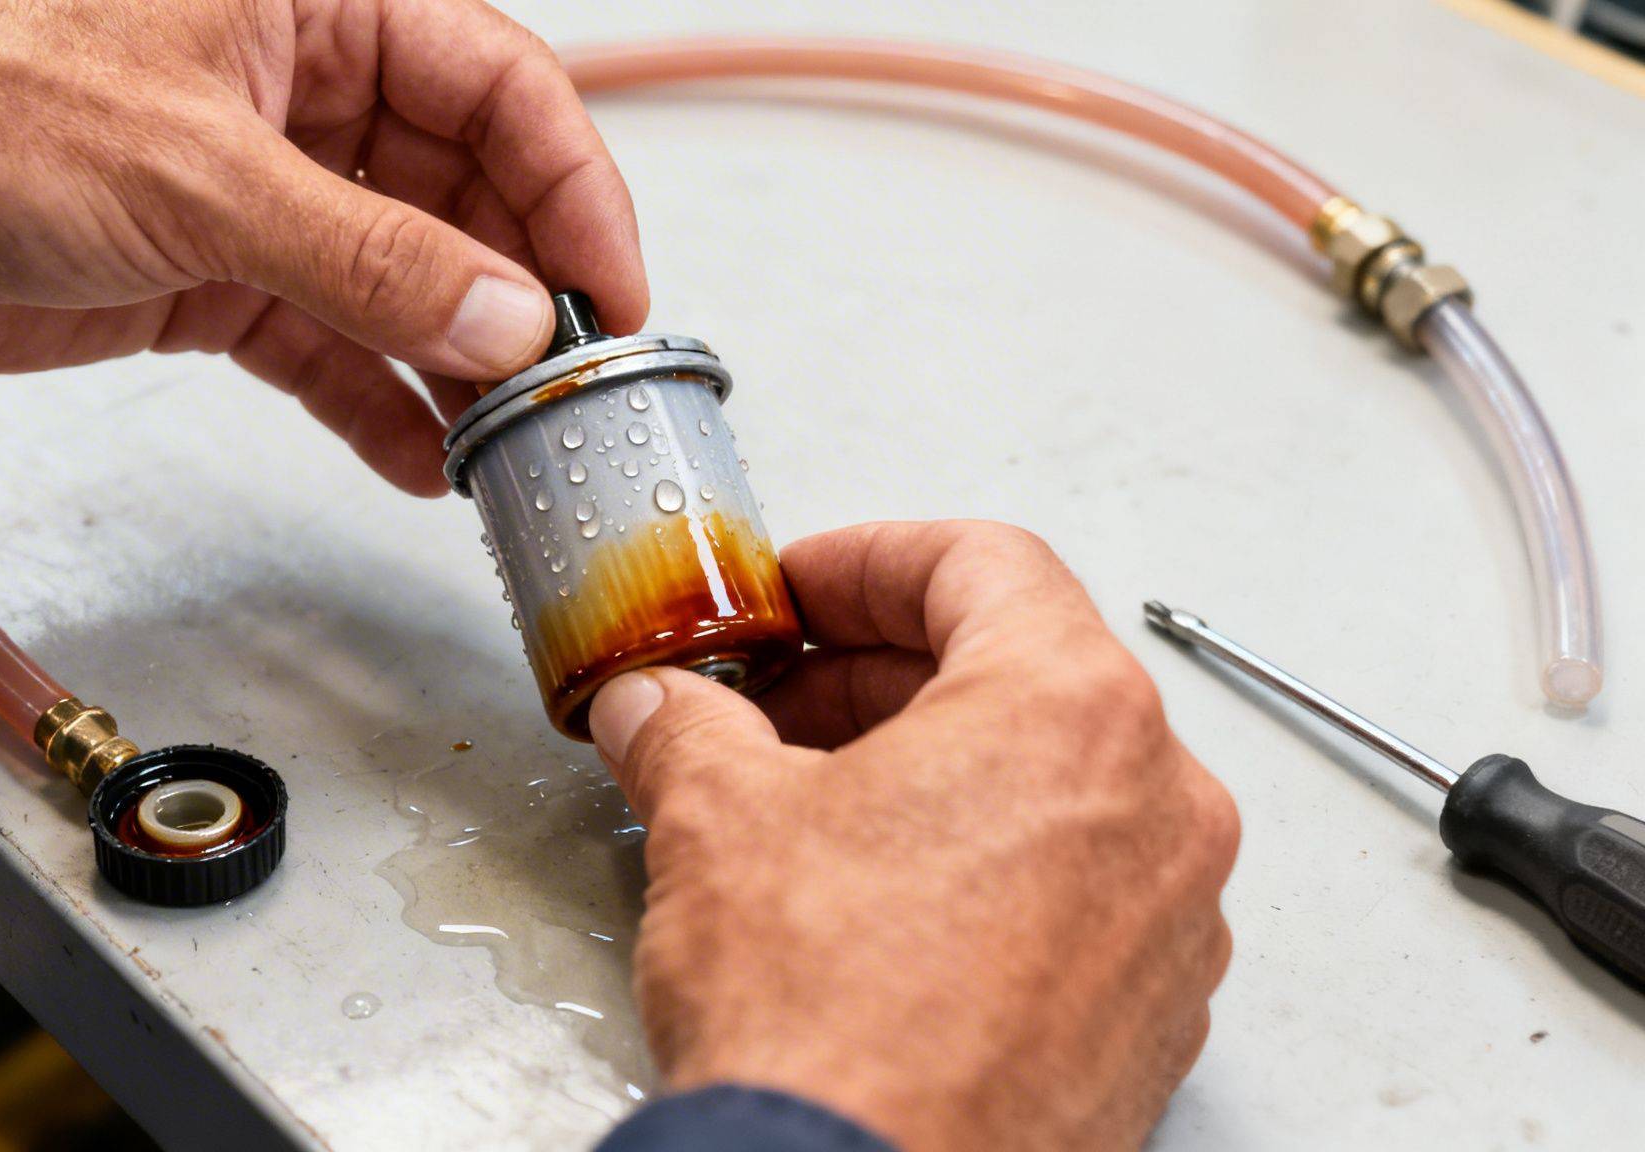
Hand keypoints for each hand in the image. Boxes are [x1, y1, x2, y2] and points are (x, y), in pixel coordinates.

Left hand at [0, 0, 646, 494]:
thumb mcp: (197, 173)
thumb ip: (366, 256)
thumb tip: (500, 314)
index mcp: (317, 2)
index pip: (501, 86)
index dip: (573, 191)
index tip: (609, 294)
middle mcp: (304, 88)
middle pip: (467, 189)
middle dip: (520, 289)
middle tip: (565, 387)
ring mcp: (264, 187)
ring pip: (407, 275)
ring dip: (458, 360)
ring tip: (508, 442)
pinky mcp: (217, 273)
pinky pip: (330, 340)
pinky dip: (374, 400)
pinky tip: (421, 460)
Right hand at [588, 521, 1239, 1151]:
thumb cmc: (833, 1028)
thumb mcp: (716, 823)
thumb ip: (687, 728)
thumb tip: (662, 709)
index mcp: (1072, 711)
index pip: (982, 563)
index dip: (865, 561)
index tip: (800, 590)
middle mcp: (1158, 805)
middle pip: (1023, 671)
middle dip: (880, 675)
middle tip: (781, 700)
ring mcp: (1172, 920)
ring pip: (1056, 786)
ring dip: (932, 773)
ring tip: (815, 808)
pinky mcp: (1155, 1016)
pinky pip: (1078, 891)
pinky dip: (986, 866)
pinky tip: (881, 904)